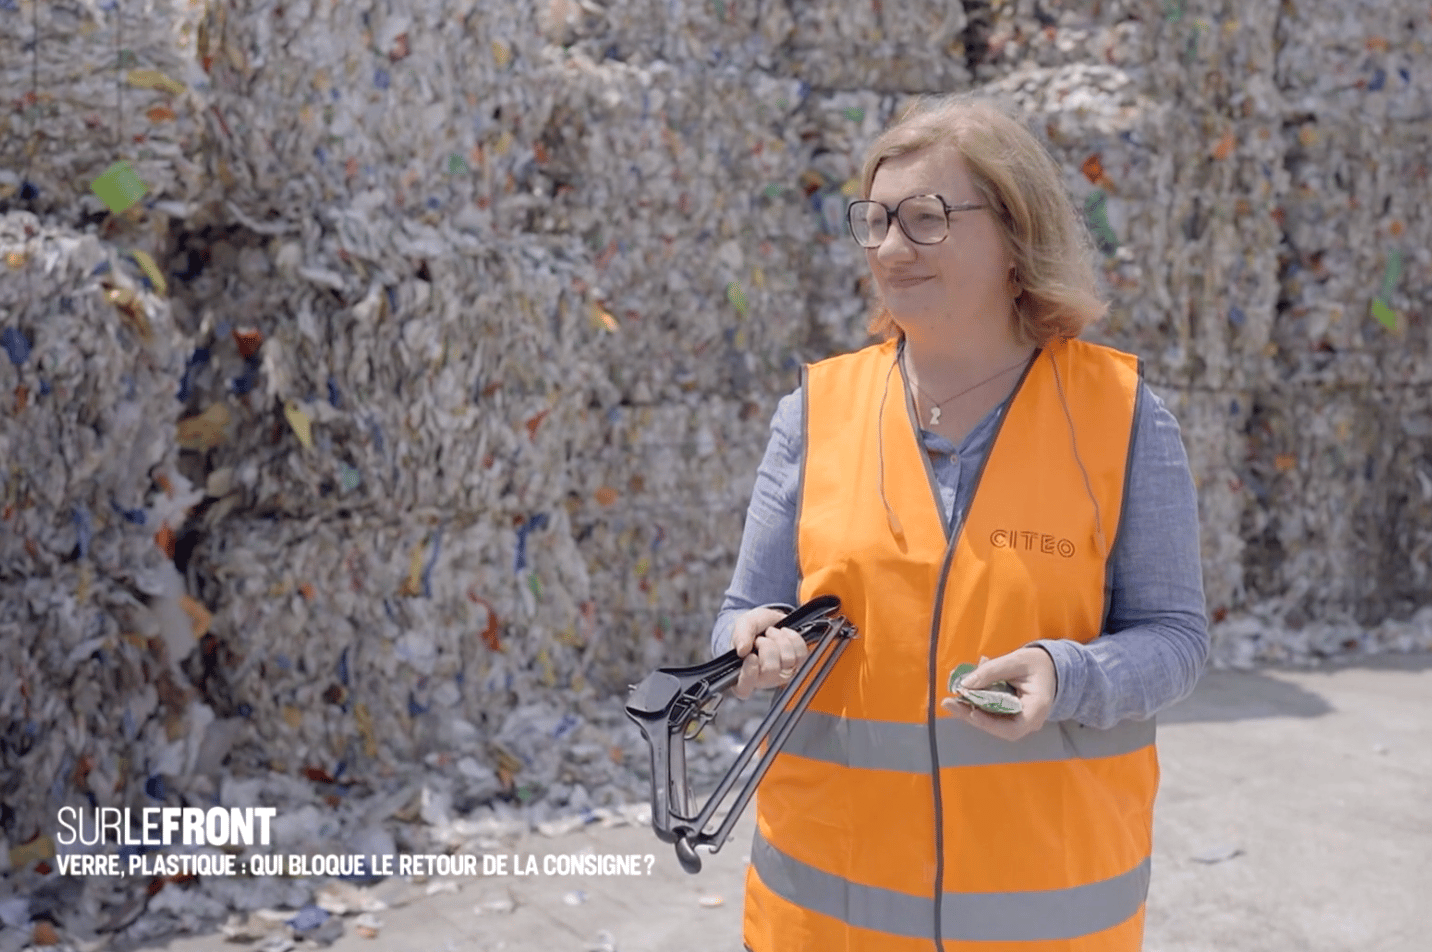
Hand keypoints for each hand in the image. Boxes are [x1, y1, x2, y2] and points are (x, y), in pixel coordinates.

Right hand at [730, 607, 809, 699]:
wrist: (770, 619)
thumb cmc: (754, 627)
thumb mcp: (743, 625)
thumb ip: (740, 636)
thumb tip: (742, 650)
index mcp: (744, 673)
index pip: (743, 689)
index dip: (749, 675)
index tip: (752, 657)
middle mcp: (764, 678)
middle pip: (770, 670)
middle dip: (766, 646)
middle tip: (760, 639)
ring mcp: (782, 674)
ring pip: (788, 660)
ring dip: (779, 639)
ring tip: (772, 635)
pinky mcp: (798, 665)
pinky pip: (801, 653)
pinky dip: (792, 638)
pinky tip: (784, 635)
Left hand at [941, 647, 1055, 740]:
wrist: (1050, 667)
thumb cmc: (1037, 663)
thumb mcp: (1016, 660)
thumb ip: (992, 671)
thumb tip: (965, 684)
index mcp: (1037, 709)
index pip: (1013, 728)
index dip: (990, 723)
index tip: (972, 711)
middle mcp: (1029, 721)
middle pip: (997, 727)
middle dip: (971, 715)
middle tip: (948, 703)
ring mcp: (1019, 720)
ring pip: (991, 722)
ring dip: (969, 710)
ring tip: (951, 699)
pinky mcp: (1011, 715)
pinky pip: (992, 714)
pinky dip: (976, 704)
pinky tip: (964, 692)